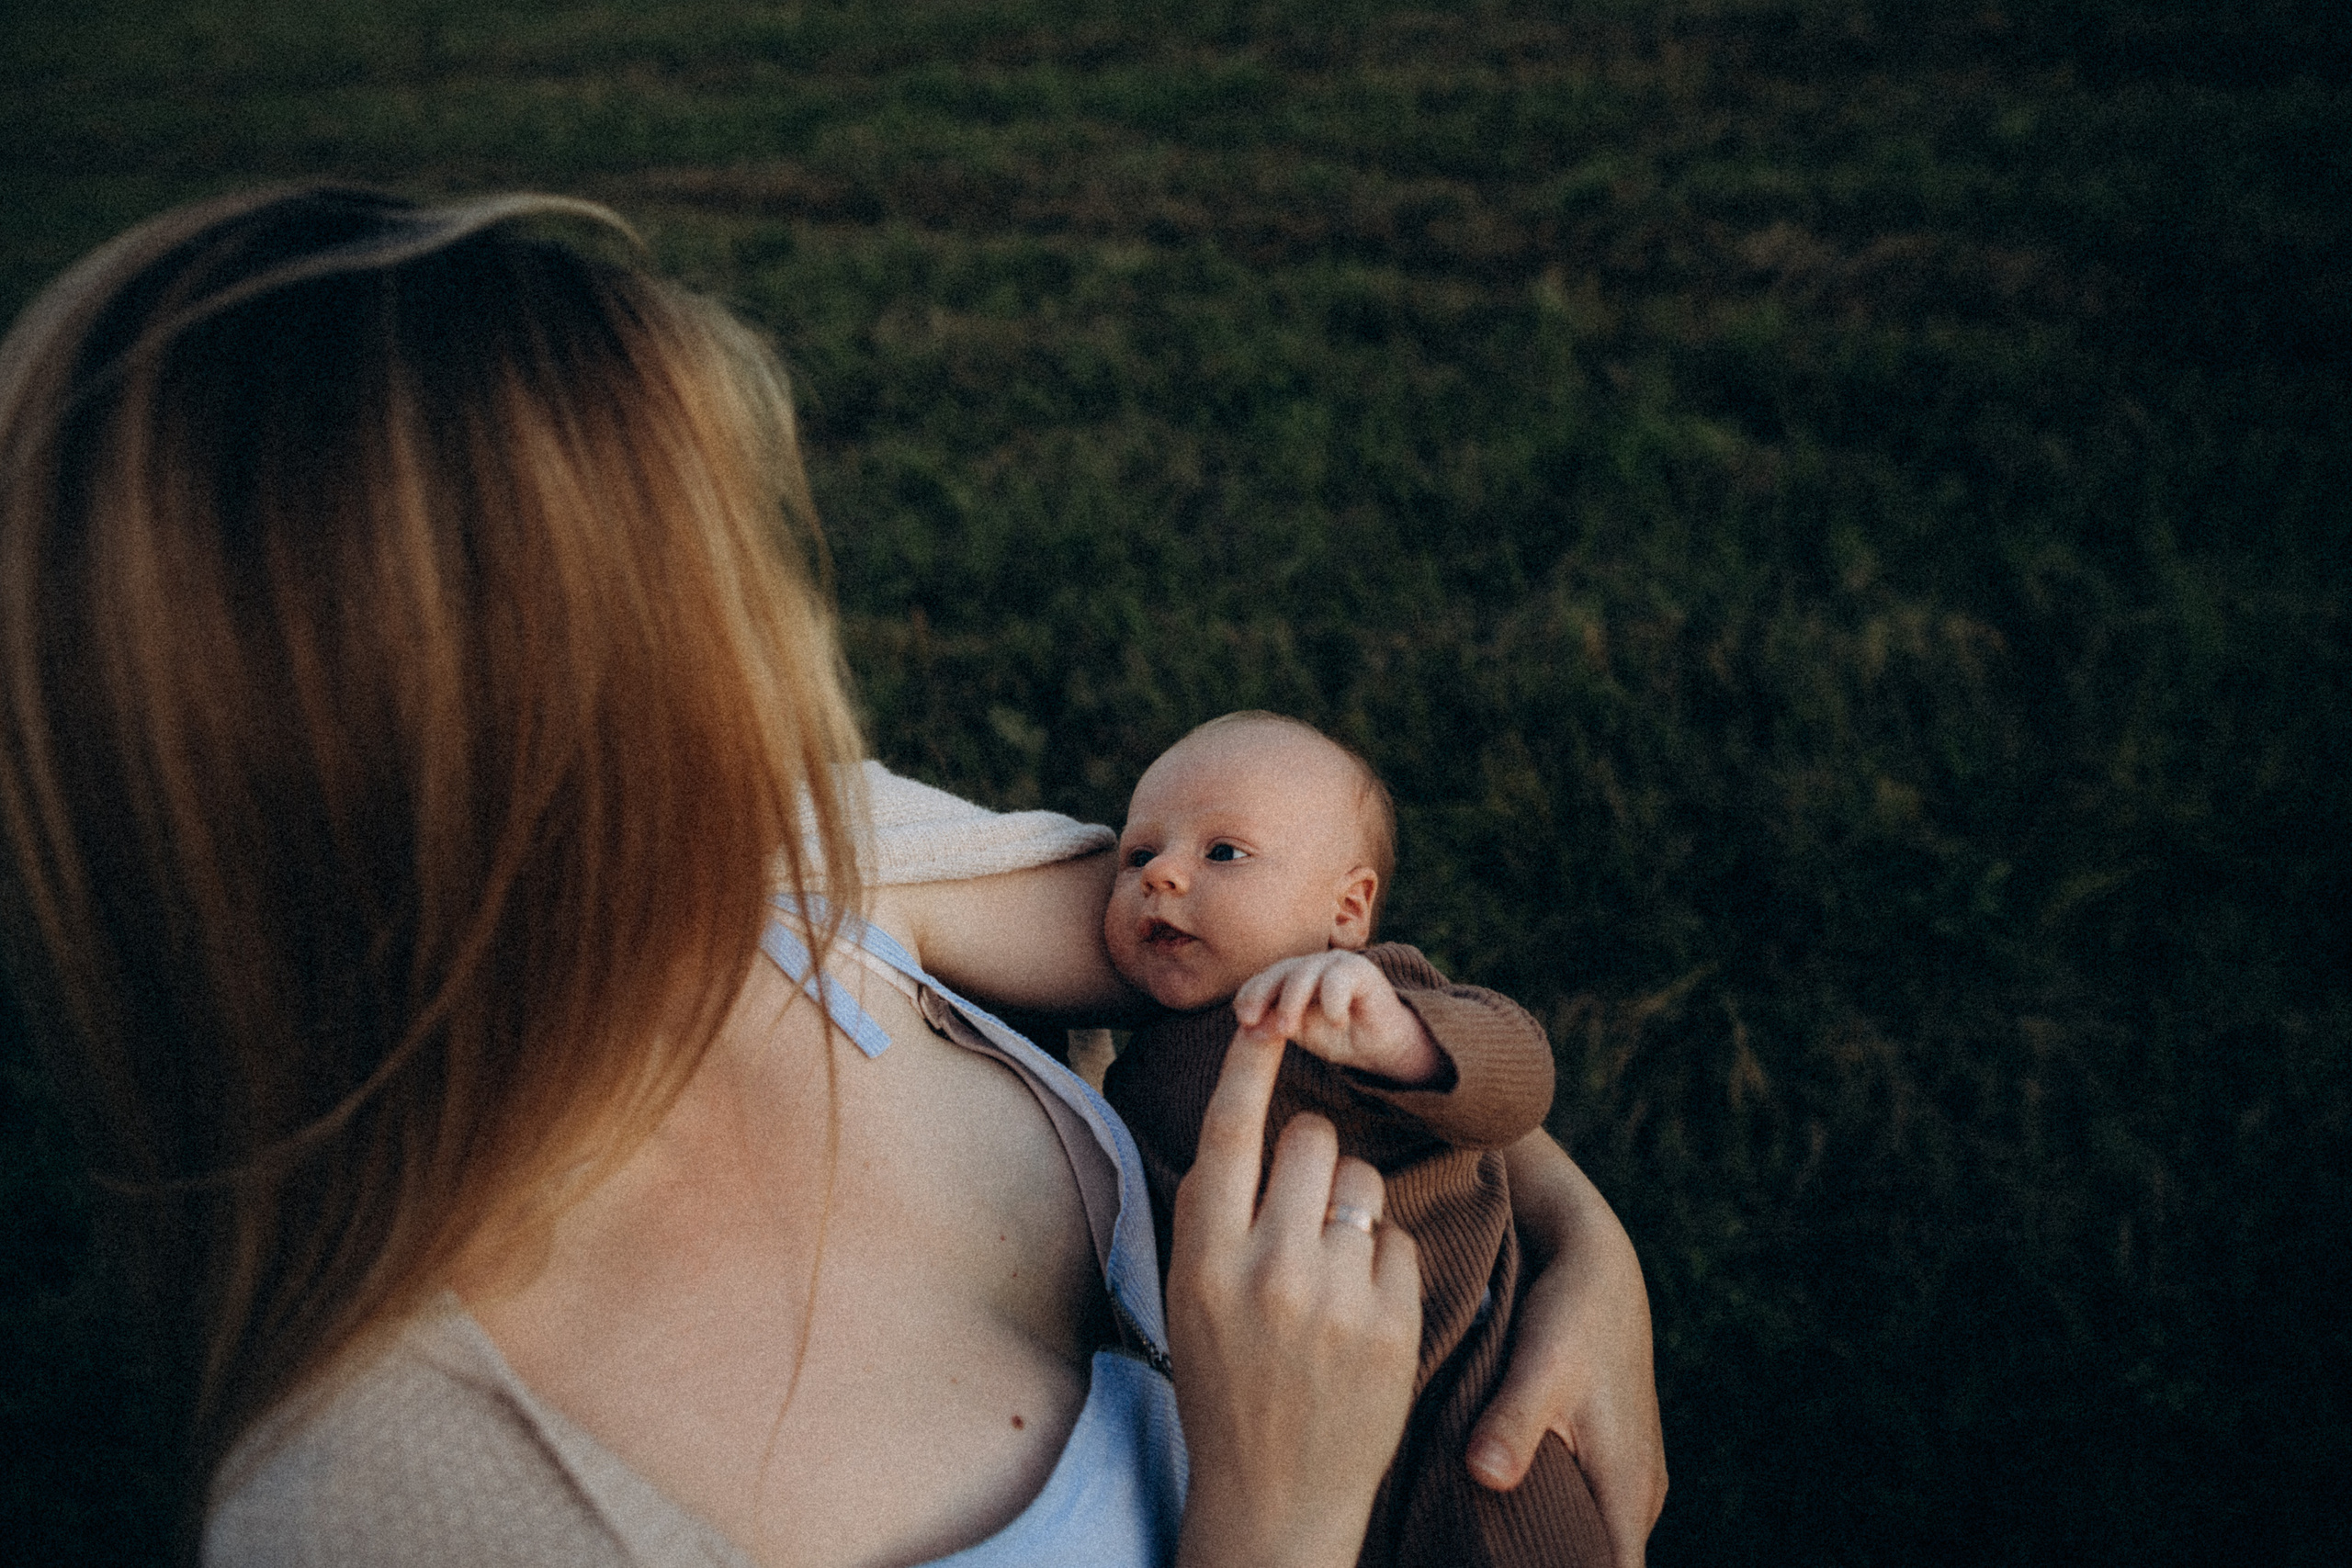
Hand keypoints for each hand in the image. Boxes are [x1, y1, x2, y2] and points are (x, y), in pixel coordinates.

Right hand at [1166, 1019, 1423, 1567]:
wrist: (1274, 1498)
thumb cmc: (1225, 1384)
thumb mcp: (1190, 1299)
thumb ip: (1214, 1216)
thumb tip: (1243, 1123)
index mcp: (1203, 1258)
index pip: (1229, 1133)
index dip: (1248, 1065)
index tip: (1267, 1018)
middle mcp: (1267, 1270)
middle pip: (1311, 1141)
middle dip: (1313, 1157)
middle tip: (1303, 1207)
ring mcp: (1335, 1299)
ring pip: (1366, 1184)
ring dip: (1353, 1209)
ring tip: (1331, 1271)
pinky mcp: (1393, 1326)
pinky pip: (1400, 1240)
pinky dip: (1384, 1263)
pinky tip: (1361, 1313)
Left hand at [1232, 950, 1444, 1085]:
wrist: (1384, 1046)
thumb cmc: (1339, 1037)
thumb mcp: (1301, 1032)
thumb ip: (1276, 1024)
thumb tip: (1248, 1027)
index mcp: (1293, 977)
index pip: (1265, 979)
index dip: (1250, 995)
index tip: (1241, 1020)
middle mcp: (1312, 966)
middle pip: (1280, 971)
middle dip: (1262, 995)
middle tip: (1251, 1021)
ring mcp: (1336, 964)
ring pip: (1305, 973)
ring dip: (1291, 1001)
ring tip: (1287, 1030)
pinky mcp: (1362, 970)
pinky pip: (1339, 979)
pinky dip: (1332, 1001)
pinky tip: (1337, 1023)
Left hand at [1466, 1132, 1665, 1567]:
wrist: (1596, 1258)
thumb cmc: (1573, 1309)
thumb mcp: (1542, 1362)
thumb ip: (1513, 1422)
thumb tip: (1485, 1476)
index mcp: (1627, 1486)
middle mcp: (1637, 1493)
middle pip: (1598, 1563)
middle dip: (1543, 1567)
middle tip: (1467, 1558)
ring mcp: (1627, 1477)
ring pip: (1591, 1537)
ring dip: (1549, 1545)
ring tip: (1473, 1544)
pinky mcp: (1609, 1457)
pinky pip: (1585, 1507)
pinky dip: (1550, 1516)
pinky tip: (1493, 1510)